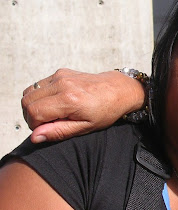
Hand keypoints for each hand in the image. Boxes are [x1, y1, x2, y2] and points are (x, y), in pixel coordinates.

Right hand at [22, 68, 146, 142]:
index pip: (33, 112)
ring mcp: (60, 76)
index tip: (48, 129)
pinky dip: (41, 96)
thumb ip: (58, 132)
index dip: (35, 125)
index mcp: (69, 99)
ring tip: (53, 113)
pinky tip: (57, 103)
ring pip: (29, 92)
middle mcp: (62, 84)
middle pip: (26, 101)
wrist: (119, 90)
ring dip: (35, 105)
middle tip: (49, 123)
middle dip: (32, 116)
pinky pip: (39, 85)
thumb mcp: (85, 127)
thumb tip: (34, 137)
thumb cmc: (105, 111)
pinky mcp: (61, 72)